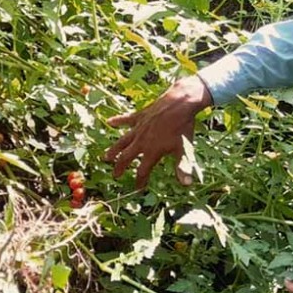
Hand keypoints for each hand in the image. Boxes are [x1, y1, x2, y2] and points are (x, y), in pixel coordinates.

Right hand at [104, 75, 212, 189]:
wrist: (180, 104)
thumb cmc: (183, 127)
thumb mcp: (184, 149)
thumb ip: (183, 167)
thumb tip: (186, 185)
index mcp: (152, 151)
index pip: (143, 171)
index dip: (140, 181)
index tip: (138, 188)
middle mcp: (141, 141)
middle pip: (127, 157)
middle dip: (120, 167)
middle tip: (115, 175)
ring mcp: (139, 128)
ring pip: (122, 141)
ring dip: (114, 150)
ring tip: (106, 157)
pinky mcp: (139, 116)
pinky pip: (126, 120)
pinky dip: (118, 121)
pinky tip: (109, 121)